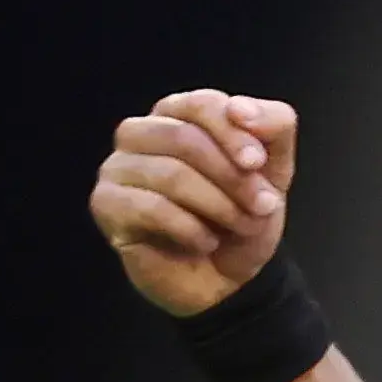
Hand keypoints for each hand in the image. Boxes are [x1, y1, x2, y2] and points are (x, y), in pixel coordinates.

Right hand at [89, 90, 297, 316]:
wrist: (227, 277)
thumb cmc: (243, 214)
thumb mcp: (276, 168)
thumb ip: (274, 125)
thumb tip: (241, 108)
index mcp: (179, 114)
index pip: (202, 104)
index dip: (235, 133)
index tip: (259, 163)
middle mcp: (140, 133)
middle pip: (183, 138)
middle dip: (232, 176)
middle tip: (261, 206)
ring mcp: (117, 168)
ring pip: (169, 174)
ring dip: (219, 206)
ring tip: (240, 226)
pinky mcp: (106, 205)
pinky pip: (150, 208)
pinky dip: (191, 229)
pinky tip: (205, 242)